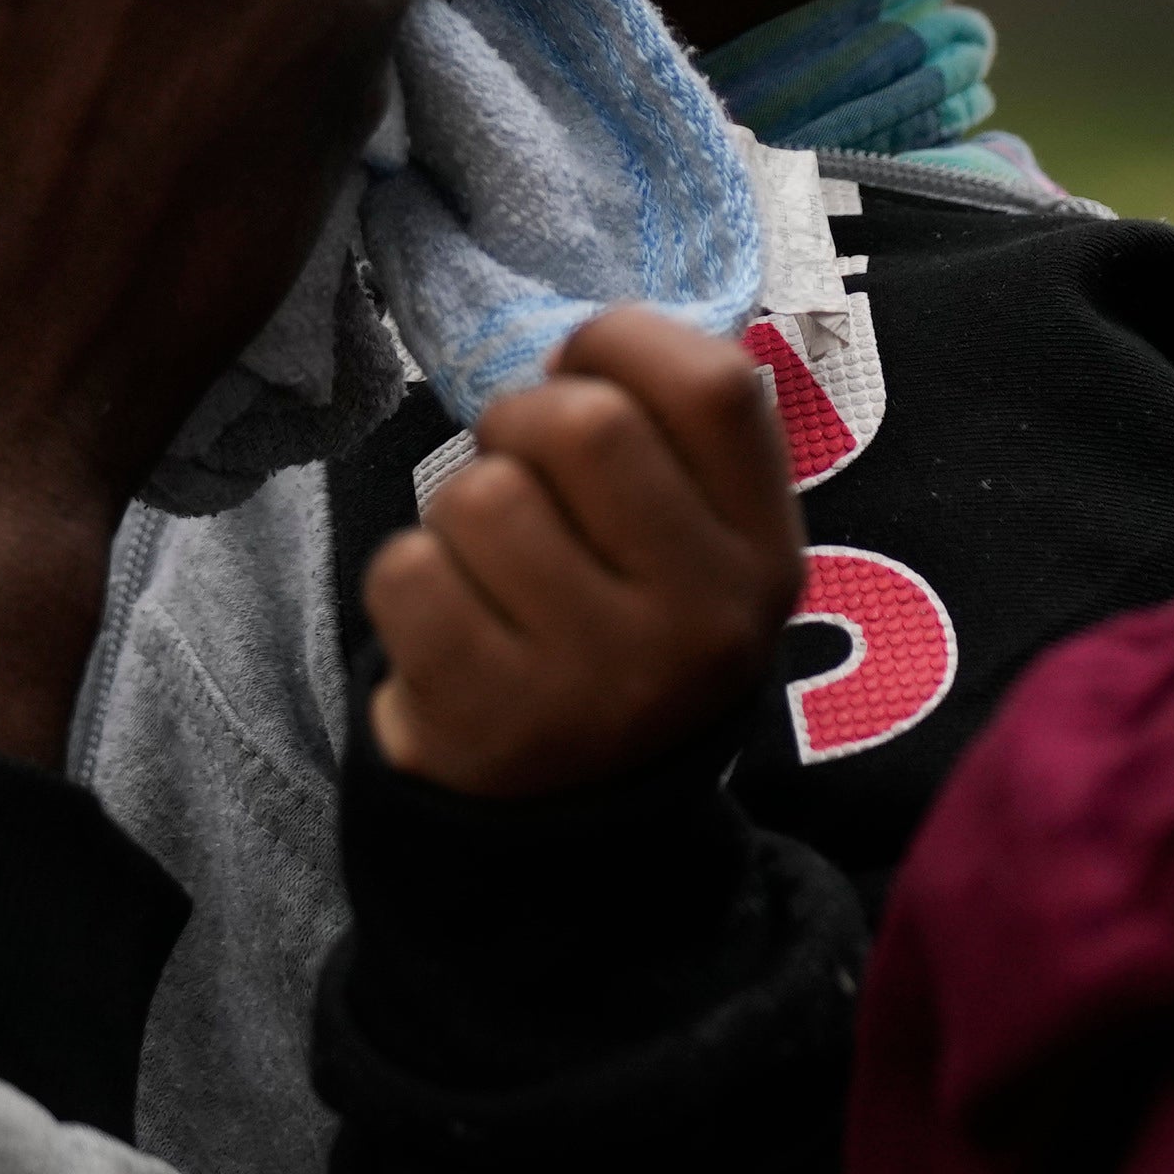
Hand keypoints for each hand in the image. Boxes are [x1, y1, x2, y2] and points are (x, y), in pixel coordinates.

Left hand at [366, 309, 804, 799]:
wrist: (568, 829)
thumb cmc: (621, 637)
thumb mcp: (698, 554)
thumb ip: (673, 444)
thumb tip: (583, 345)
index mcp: (764, 558)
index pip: (717, 385)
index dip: (625, 344)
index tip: (585, 374)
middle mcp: (701, 623)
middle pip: (583, 424)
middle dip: (520, 423)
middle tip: (518, 470)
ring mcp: (597, 680)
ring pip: (482, 494)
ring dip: (459, 510)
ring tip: (488, 565)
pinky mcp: (490, 722)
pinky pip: (409, 570)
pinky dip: (409, 578)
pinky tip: (447, 623)